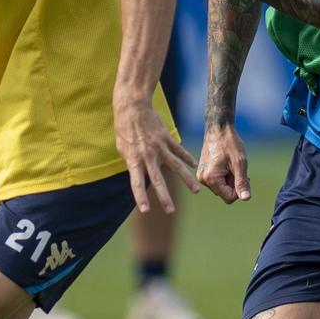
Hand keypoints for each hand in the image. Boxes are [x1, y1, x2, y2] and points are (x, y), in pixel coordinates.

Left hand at [114, 98, 199, 213]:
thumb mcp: (123, 149)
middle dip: (164, 197)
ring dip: (187, 180)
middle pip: (157, 180)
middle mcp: (148, 156)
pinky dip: (188, 158)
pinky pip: (179, 150)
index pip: (136, 183)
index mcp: (134, 160)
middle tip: (170, 211)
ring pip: (176, 166)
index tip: (145, 210)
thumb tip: (140, 176)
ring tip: (196, 191)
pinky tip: (195, 165)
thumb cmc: (124, 130)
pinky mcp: (167, 138)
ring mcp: (159, 147)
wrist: (133, 108)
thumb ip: (133, 164)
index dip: (141, 197)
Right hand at [196, 124, 250, 203]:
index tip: (244, 176)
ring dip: (229, 179)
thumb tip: (246, 199)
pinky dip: (224, 175)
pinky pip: (216, 181)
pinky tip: (225, 163)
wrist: (218, 128)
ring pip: (221, 187)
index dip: (239, 190)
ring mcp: (201, 176)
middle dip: (233, 183)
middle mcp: (202, 179)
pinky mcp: (203, 172)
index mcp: (210, 178)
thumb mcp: (240, 163)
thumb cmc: (230, 143)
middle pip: (224, 193)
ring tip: (230, 164)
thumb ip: (242, 182)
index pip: (229, 198)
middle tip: (237, 167)